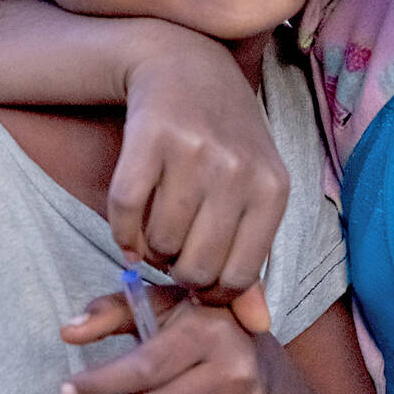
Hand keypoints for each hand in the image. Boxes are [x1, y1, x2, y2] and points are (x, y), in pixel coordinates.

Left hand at [60, 286, 271, 393]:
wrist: (261, 367)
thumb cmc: (197, 331)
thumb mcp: (159, 307)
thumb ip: (110, 312)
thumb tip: (69, 330)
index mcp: (209, 331)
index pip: (143, 369)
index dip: (100, 382)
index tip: (68, 389)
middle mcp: (234, 371)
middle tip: (148, 385)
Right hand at [115, 39, 289, 295]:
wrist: (185, 65)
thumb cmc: (225, 139)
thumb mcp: (253, 194)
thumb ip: (253, 260)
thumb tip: (257, 328)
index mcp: (272, 190)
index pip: (237, 278)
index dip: (209, 289)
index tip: (196, 274)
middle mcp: (237, 171)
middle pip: (195, 267)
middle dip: (176, 271)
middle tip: (172, 253)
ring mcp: (194, 153)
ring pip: (158, 243)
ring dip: (148, 250)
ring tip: (155, 231)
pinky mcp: (149, 139)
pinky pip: (124, 212)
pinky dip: (120, 232)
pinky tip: (129, 227)